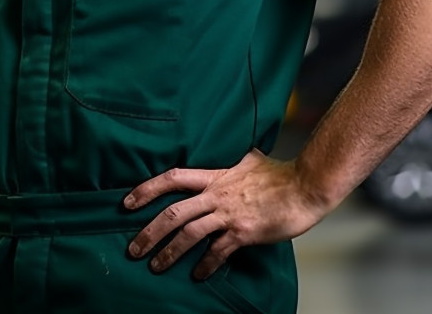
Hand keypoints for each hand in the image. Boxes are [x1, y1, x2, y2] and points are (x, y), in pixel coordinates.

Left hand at [124, 149, 324, 279]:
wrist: (304, 187)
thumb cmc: (279, 174)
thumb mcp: (249, 159)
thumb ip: (234, 161)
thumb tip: (234, 154)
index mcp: (215, 176)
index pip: (173, 178)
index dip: (147, 189)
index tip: (127, 202)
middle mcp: (217, 194)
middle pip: (174, 212)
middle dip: (149, 231)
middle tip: (133, 248)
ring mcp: (229, 214)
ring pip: (190, 234)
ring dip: (169, 252)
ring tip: (155, 267)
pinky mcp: (243, 232)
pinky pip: (218, 252)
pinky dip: (205, 265)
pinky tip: (197, 275)